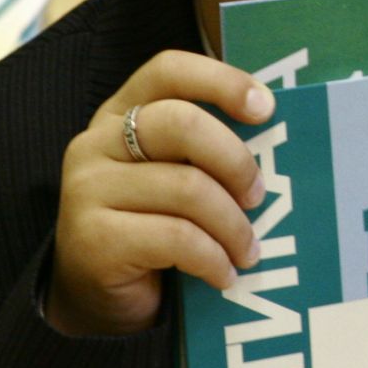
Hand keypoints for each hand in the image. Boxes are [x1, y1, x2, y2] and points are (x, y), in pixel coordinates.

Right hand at [47, 52, 274, 337]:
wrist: (95, 296)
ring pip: (188, 189)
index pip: (169, 70)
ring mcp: (87, 190)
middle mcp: (96, 143)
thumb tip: (279, 139)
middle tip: (259, 197)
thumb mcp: (173, 176)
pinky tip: (225, 274)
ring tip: (248, 250)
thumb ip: (204, 150)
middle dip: (236, 161)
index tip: (266, 109)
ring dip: (233, 226)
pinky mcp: (93, 239)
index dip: (222, 81)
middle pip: (183, 125)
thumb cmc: (150, 226)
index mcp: (120, 114)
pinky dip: (214, 259)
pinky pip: (177, 239)